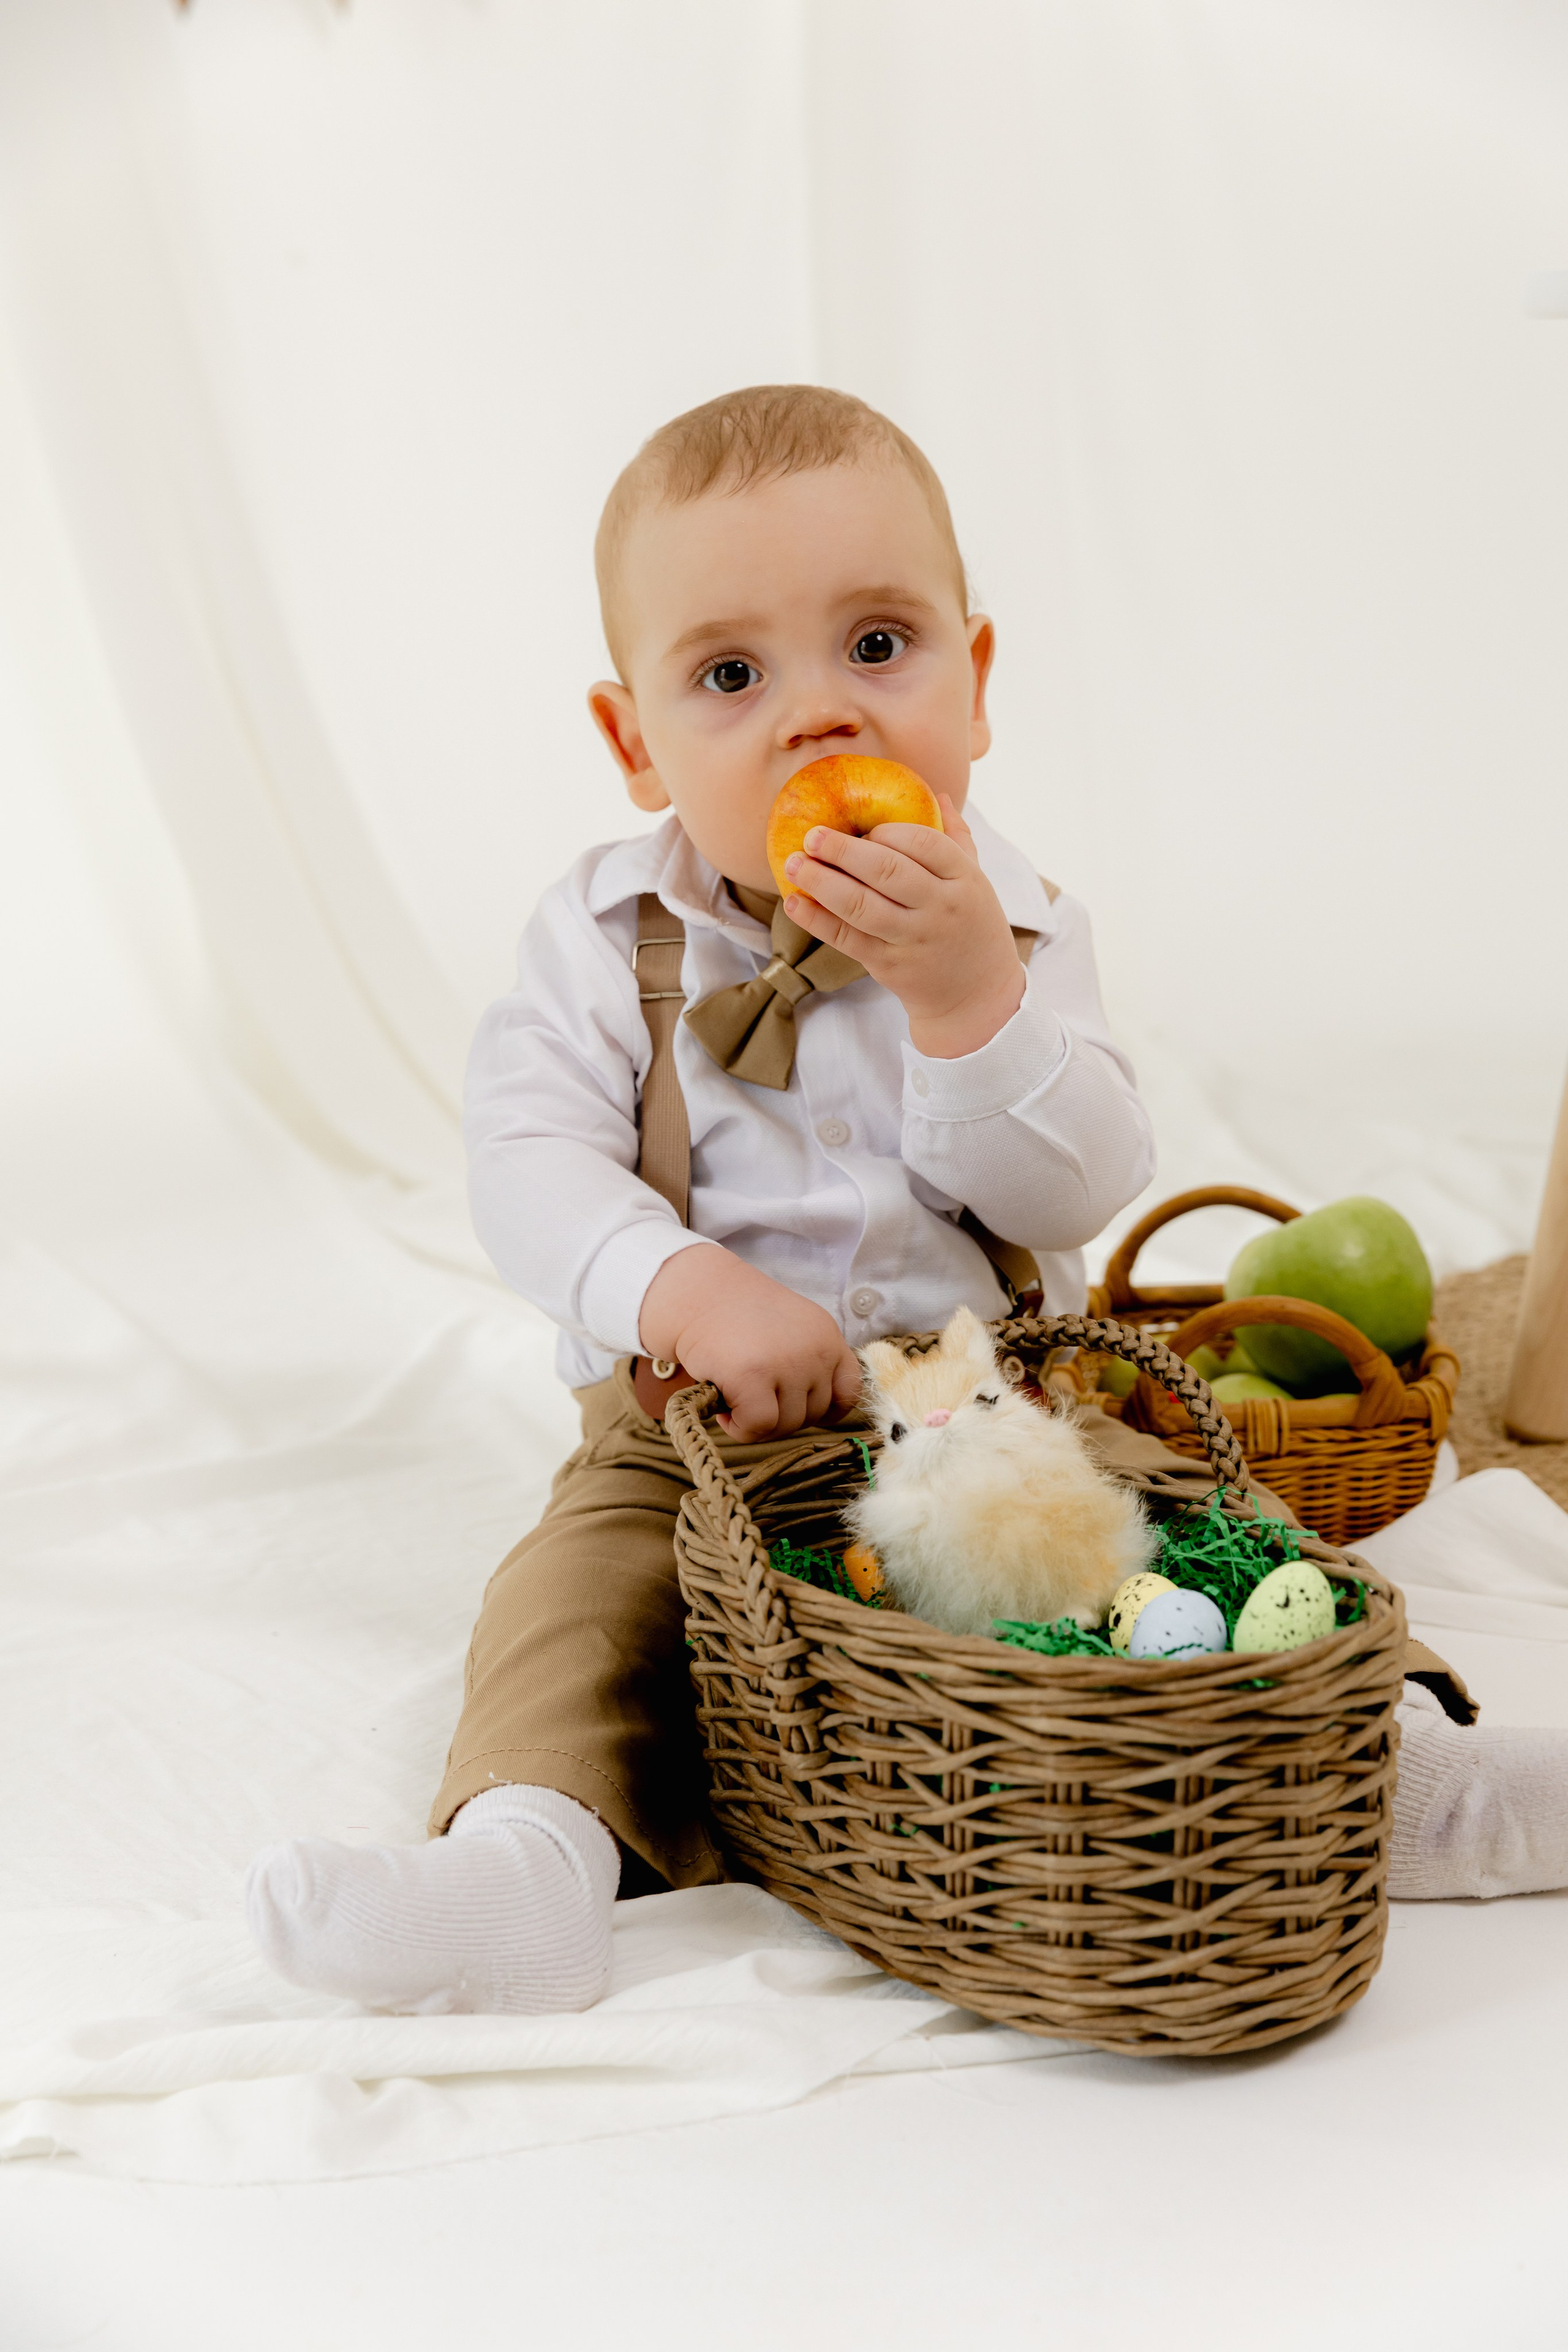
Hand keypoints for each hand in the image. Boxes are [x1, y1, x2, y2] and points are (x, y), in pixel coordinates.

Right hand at [639, 1244, 861, 1440]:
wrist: (696, 1292)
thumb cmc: (737, 1316)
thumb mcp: (791, 1329)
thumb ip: (809, 1362)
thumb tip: (816, 1415)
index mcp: (827, 1336)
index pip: (849, 1391)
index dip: (823, 1409)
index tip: (792, 1404)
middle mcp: (815, 1350)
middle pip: (814, 1414)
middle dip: (780, 1414)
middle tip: (751, 1396)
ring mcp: (787, 1364)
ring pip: (787, 1426)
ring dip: (758, 1423)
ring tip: (735, 1396)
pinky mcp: (753, 1378)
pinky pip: (758, 1426)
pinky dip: (739, 1428)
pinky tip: (724, 1409)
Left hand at [782, 793, 1024, 1057]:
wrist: (976, 994)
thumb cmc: (971, 926)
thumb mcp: (976, 880)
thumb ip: (957, 837)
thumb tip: (941, 794)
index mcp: (964, 879)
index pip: (924, 842)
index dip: (888, 831)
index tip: (864, 827)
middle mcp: (940, 907)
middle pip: (887, 871)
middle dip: (844, 850)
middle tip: (812, 835)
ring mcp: (913, 939)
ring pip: (862, 905)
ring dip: (822, 882)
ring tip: (793, 863)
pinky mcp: (889, 965)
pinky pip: (847, 938)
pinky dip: (817, 920)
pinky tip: (794, 902)